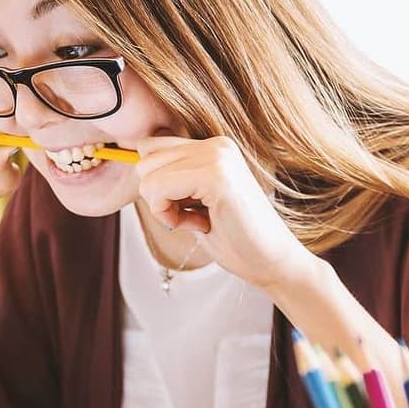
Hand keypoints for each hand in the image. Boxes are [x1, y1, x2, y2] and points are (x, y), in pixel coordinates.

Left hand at [134, 133, 316, 290]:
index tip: (186, 208)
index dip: (157, 185)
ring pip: (148, 174)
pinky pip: (158, 188)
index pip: (152, 148)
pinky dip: (168, 215)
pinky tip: (200, 224)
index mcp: (214, 147)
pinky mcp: (216, 176)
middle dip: (158, 196)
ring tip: (199, 220)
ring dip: (164, 207)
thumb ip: (173, 179)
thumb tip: (135, 163)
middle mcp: (216, 144)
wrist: (272, 263)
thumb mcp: (195, 202)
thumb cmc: (235, 239)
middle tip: (193, 217)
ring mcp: (218, 156)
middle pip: (145, 159)